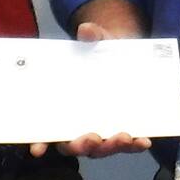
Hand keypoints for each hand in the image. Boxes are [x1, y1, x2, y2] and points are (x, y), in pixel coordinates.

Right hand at [27, 21, 154, 158]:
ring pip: (101, 148)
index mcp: (62, 108)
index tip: (37, 150)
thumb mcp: (98, 41)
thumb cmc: (101, 52)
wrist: (125, 55)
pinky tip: (143, 140)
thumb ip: (92, 37)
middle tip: (92, 138)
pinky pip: (126, 143)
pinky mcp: (122, 130)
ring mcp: (101, 130)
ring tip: (123, 137)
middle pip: (75, 145)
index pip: (45, 131)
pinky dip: (134, 145)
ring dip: (111, 146)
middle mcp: (79, 125)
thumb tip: (87, 30)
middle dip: (82, 145)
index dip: (39, 142)